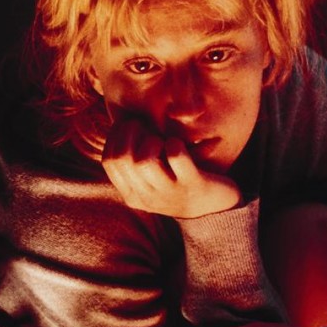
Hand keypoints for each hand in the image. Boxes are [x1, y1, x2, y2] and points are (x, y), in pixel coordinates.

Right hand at [101, 118, 240, 218]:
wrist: (217, 207)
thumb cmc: (180, 181)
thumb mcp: (153, 175)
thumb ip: (135, 156)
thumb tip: (123, 119)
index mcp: (132, 194)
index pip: (109, 160)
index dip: (116, 135)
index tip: (132, 125)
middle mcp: (147, 197)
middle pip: (122, 158)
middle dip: (132, 132)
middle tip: (149, 128)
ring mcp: (170, 193)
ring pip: (144, 161)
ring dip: (152, 140)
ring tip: (164, 140)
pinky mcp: (193, 185)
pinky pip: (177, 157)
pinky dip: (176, 143)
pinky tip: (180, 145)